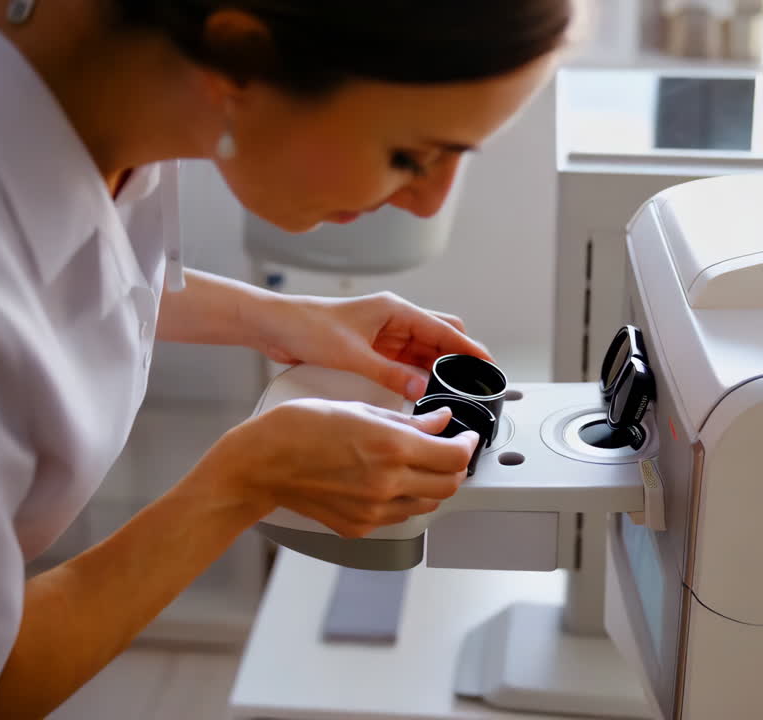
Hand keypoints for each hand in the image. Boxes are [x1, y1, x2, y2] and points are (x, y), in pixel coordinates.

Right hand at [198, 398, 478, 537]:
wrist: (261, 464)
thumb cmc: (299, 429)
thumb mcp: (359, 409)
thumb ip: (407, 421)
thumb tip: (439, 421)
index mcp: (390, 448)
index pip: (454, 456)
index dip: (467, 446)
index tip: (464, 437)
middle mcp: (387, 483)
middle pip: (449, 485)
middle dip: (455, 467)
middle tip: (448, 451)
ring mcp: (373, 510)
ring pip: (427, 504)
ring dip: (432, 485)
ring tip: (418, 465)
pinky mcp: (359, 526)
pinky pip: (399, 517)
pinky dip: (405, 500)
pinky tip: (390, 482)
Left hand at [245, 291, 492, 399]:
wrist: (275, 326)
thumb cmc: (307, 327)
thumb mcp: (352, 355)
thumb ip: (389, 373)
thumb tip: (421, 387)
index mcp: (395, 311)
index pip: (444, 330)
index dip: (469, 349)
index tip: (488, 365)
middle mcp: (394, 320)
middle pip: (440, 338)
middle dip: (459, 359)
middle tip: (474, 383)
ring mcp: (384, 335)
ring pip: (423, 352)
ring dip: (437, 368)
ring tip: (454, 391)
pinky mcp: (372, 349)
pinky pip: (404, 362)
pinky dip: (416, 374)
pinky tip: (422, 390)